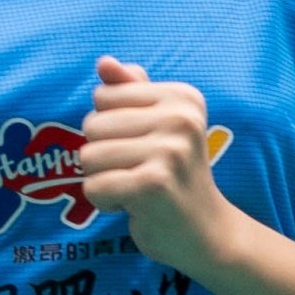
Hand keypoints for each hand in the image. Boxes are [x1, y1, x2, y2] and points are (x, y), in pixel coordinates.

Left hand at [71, 56, 244, 271]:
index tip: (142, 146)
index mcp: (182, 97)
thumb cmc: (175, 175)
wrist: (206, 232)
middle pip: (92, 125)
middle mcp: (181, 119)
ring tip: (135, 188)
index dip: (111, 127)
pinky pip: (94, 187)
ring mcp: (168, 152)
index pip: (104, 96)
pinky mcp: (153, 185)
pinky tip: (133, 206)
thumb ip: (130, 90)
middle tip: (138, 172)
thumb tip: (103, 62)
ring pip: (88, 157)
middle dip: (104, 155)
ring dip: (103, 180)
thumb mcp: (159, 125)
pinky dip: (105, 202)